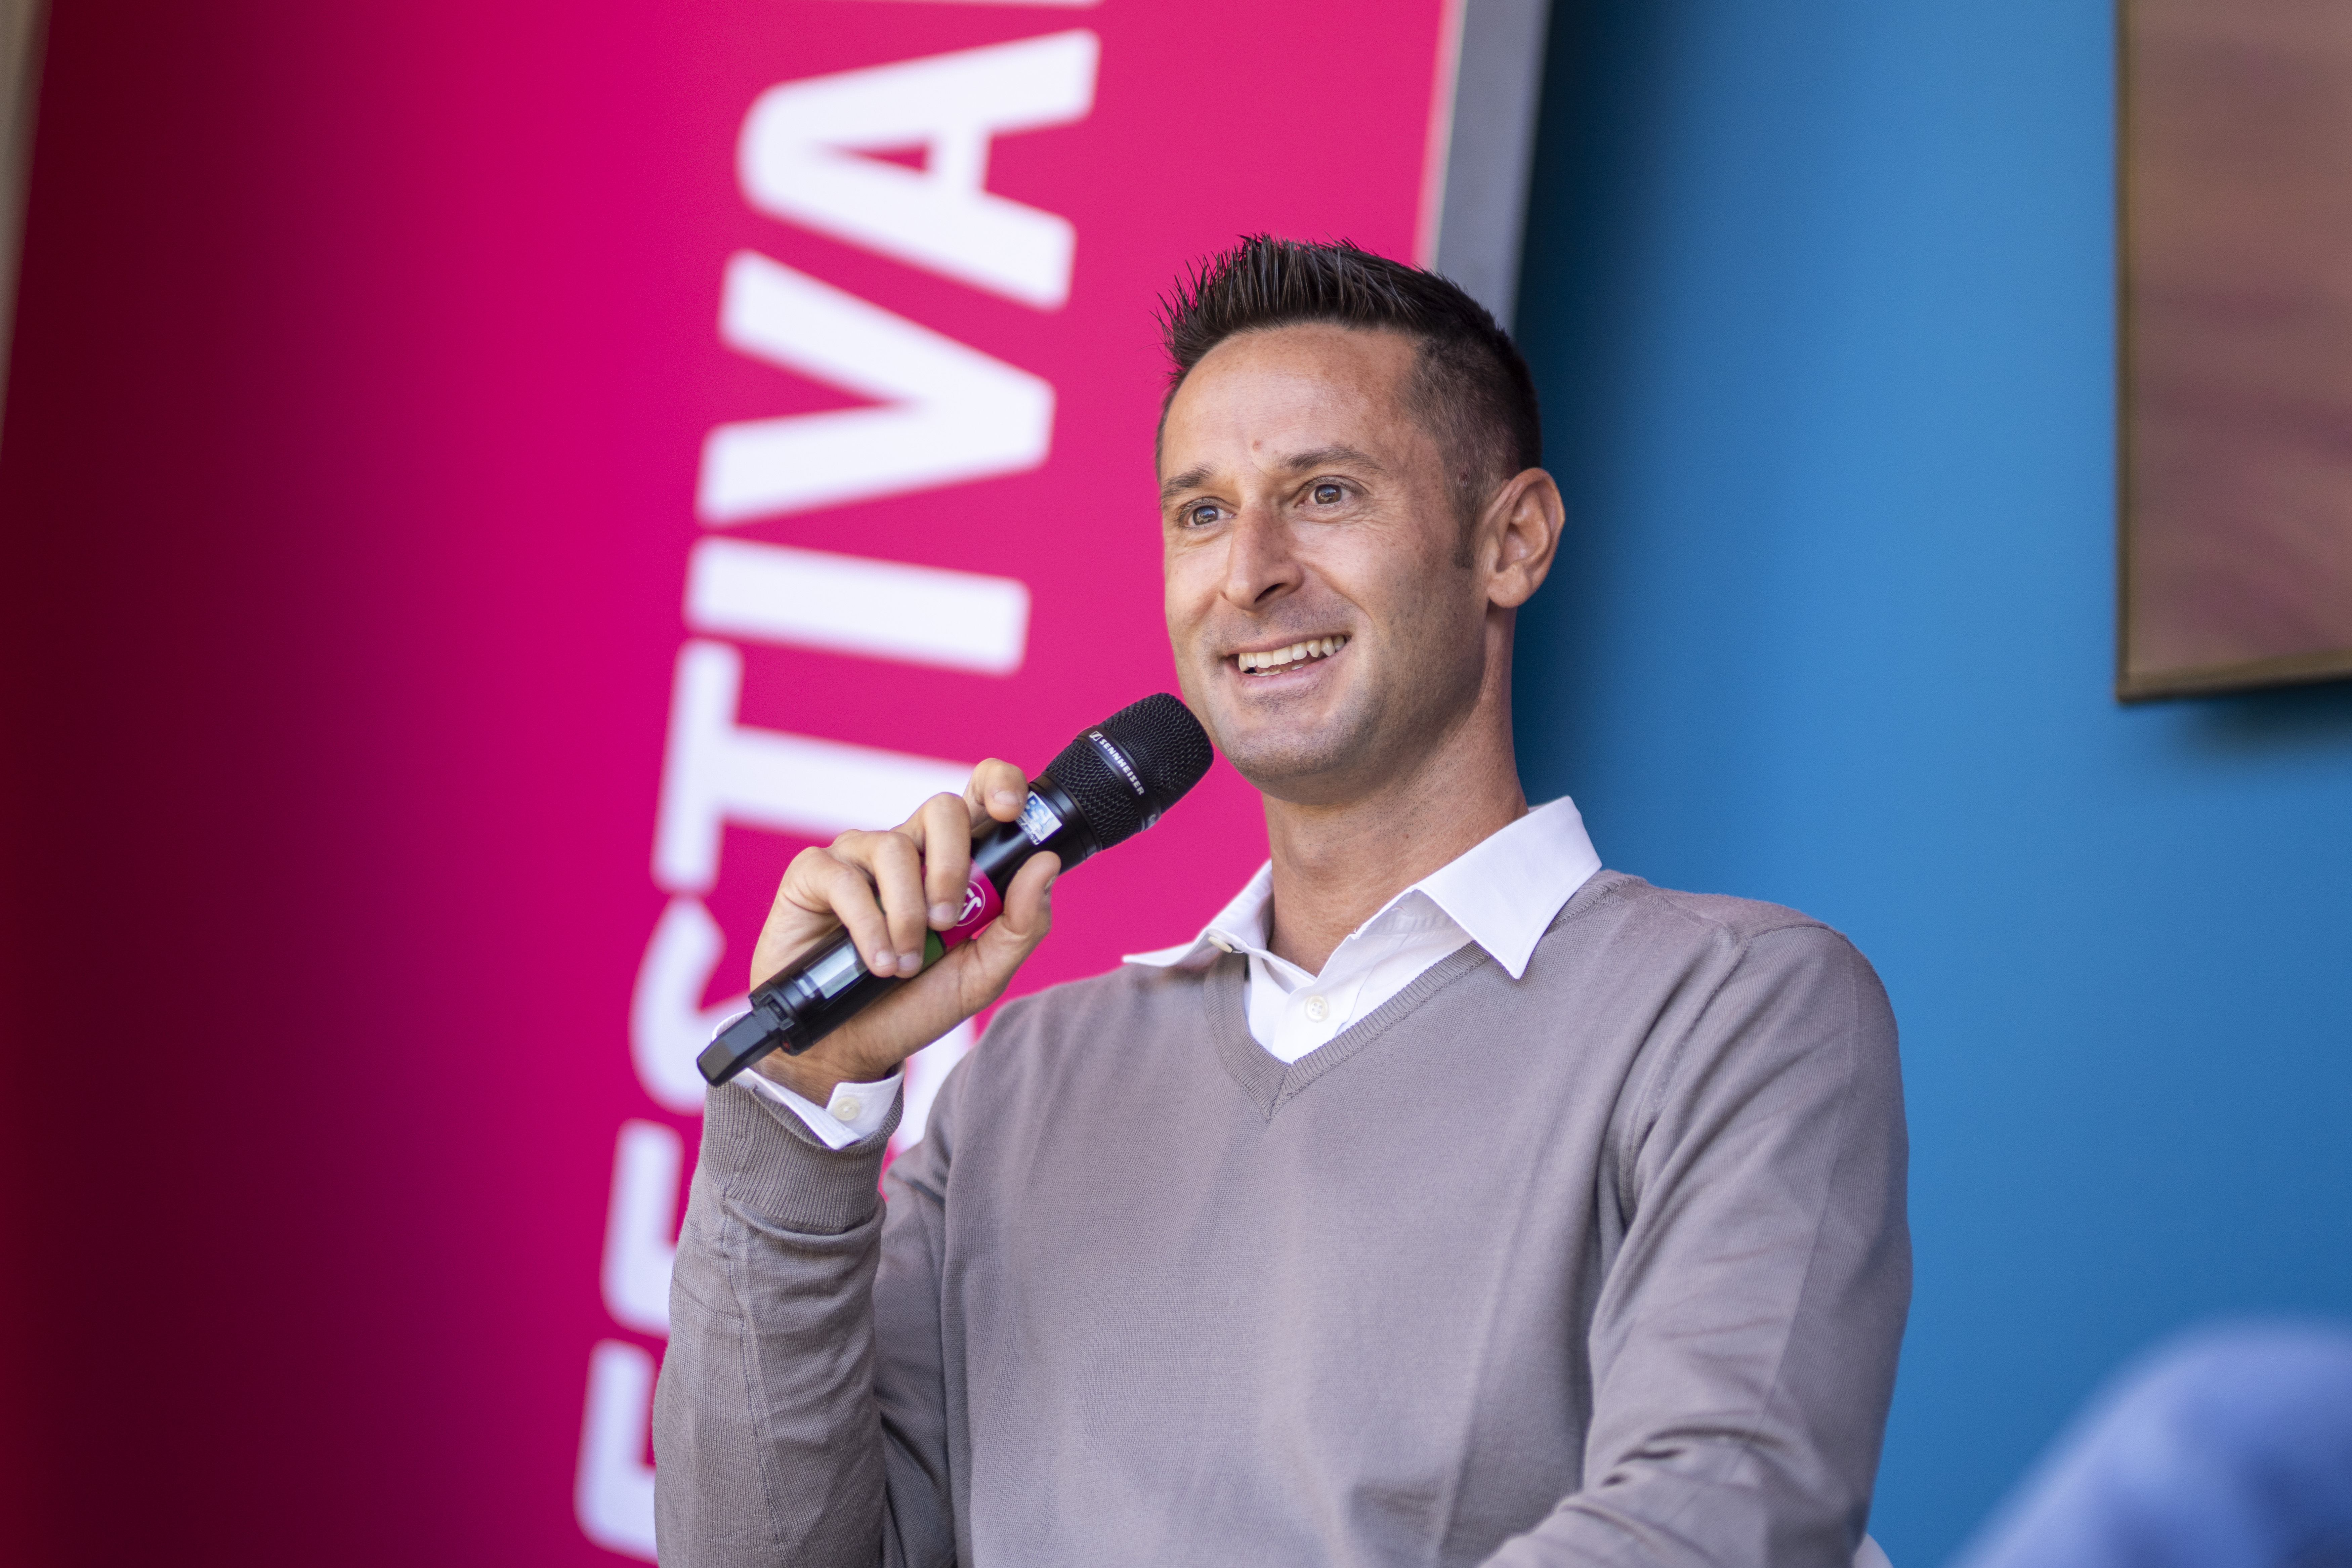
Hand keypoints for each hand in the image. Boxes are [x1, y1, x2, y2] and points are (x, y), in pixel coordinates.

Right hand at [744, 759, 1059, 1107]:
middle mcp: (909, 848)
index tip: (1012, 809)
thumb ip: (1021, 924)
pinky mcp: (814, 873)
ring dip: (907, 915)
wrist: (852, 1045)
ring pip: (894, 847)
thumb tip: (1046, 864)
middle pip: (942, 808)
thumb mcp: (983, 974)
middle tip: (947, 923)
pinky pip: (845, 877)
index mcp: (953, 860)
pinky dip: (868, 926)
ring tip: (904, 963)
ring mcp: (859, 856)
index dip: (1000, 784)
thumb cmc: (917, 1003)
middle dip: (952, 867)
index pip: (980, 796)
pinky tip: (875, 963)